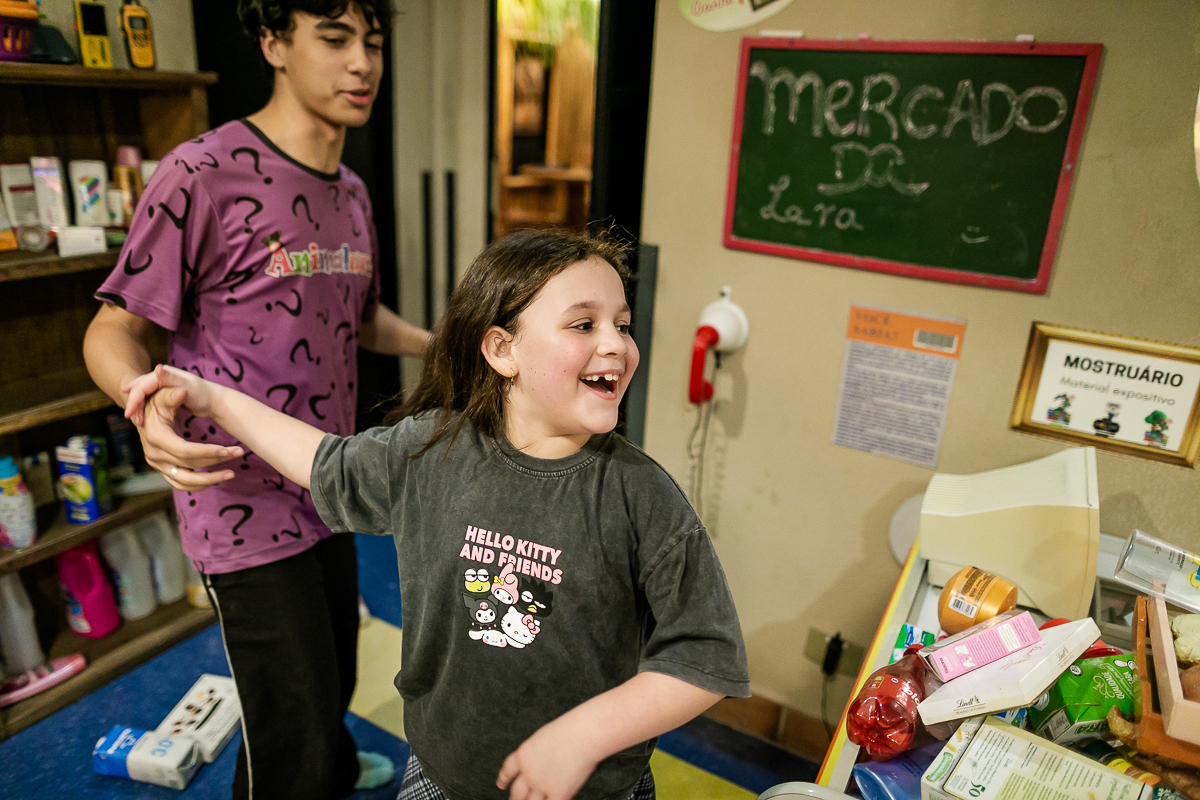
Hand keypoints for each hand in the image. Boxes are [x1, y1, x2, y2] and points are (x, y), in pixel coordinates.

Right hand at [122, 365, 242, 491]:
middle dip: (216, 460)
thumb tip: (181, 392)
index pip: (184, 450)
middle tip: (239, 453)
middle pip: (189, 464)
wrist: (144, 412)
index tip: (228, 450)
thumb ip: (171, 394)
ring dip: (210, 479)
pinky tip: (216, 479)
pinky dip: (198, 484)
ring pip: (185, 481)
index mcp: (155, 437)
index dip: (207, 451)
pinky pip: (180, 484)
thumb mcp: (163, 394)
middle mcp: (153, 454)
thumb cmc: (158, 400)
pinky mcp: (163, 469)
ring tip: (232, 473)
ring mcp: (157, 464)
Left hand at [496, 720, 599, 799]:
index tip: (501, 784)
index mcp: (524, 755)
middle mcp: (529, 772)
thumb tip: (542, 763)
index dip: (504, 779)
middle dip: (515, 799)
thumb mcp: (544, 737)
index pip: (508, 770)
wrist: (583, 735)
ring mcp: (542, 785)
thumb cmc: (570, 729)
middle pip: (516, 792)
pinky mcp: (558, 794)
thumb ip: (538, 753)